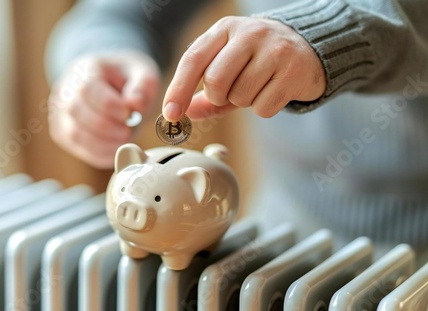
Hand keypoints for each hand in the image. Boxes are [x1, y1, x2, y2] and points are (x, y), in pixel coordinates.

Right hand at [48, 51, 159, 168]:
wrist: (117, 88)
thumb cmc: (130, 81)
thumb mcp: (143, 74)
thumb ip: (143, 86)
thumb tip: (135, 103)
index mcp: (85, 69)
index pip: (86, 88)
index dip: (107, 105)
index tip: (127, 114)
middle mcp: (66, 90)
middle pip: (76, 111)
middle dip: (106, 126)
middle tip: (128, 130)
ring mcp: (61, 113)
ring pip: (74, 133)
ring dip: (103, 143)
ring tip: (125, 140)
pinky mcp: (63, 133)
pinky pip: (78, 149)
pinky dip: (99, 154)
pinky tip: (117, 149)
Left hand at [162, 16, 325, 121]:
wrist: (307, 49)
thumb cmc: (259, 60)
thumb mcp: (229, 67)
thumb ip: (205, 93)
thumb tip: (184, 114)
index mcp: (225, 29)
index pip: (193, 59)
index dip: (178, 89)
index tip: (171, 114)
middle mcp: (249, 33)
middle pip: (215, 81)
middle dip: (218, 97)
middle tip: (232, 91)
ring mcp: (274, 50)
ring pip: (240, 97)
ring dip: (243, 102)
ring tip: (257, 85)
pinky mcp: (293, 71)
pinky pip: (263, 107)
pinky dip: (263, 108)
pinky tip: (273, 91)